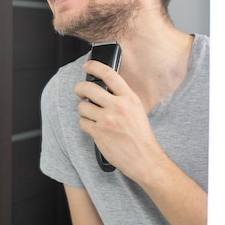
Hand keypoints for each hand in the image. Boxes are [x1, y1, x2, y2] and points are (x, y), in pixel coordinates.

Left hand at [74, 60, 163, 181]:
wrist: (145, 159)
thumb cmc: (141, 136)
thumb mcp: (136, 110)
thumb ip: (121, 98)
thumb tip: (102, 88)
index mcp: (129, 98)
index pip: (109, 74)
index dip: (94, 66)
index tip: (87, 65)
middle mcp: (118, 106)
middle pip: (88, 88)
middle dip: (79, 88)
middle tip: (80, 92)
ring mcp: (107, 119)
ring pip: (82, 106)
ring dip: (84, 111)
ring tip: (92, 116)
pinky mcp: (99, 132)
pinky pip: (82, 122)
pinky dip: (85, 125)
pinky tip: (94, 128)